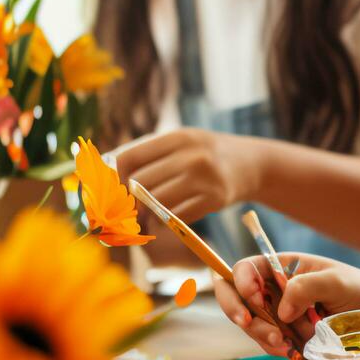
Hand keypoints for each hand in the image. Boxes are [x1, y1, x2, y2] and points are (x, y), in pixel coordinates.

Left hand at [114, 128, 260, 223]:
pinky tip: (168, 217)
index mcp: (178, 138)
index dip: (112, 178)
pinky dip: (167, 221)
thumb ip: (150, 156)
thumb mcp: (183, 144)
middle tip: (125, 210)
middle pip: (140, 184)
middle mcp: (192, 155)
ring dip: (146, 214)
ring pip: (156, 203)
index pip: (130, 158)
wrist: (253, 165)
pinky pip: (177, 216)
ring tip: (147, 215)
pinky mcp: (216, 199)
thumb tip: (106, 178)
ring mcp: (206, 177)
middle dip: (128, 201)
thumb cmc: (207, 156)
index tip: (108, 191)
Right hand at [212, 253, 359, 355]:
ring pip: (251, 325)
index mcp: (282, 267)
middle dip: (242, 315)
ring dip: (264, 336)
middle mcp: (274, 289)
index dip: (240, 282)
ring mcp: (278, 314)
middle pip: (237, 299)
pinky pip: (269, 343)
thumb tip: (281, 310)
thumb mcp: (336, 282)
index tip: (256, 299)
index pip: (245, 269)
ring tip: (289, 345)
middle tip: (267, 332)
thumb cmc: (359, 289)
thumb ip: (307, 287)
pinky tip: (295, 350)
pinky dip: (277, 348)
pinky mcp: (286, 335)